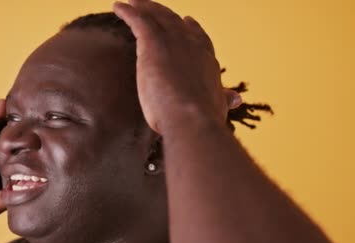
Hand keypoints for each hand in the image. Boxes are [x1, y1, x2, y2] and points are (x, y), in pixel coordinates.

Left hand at [114, 0, 238, 132]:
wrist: (190, 117)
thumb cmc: (202, 119)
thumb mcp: (217, 106)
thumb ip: (223, 99)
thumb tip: (236, 99)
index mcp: (207, 60)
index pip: (199, 38)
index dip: (191, 29)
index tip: (187, 21)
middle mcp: (192, 45)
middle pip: (175, 22)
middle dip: (164, 13)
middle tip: (153, 7)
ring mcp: (172, 41)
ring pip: (156, 17)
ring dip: (144, 8)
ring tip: (133, 3)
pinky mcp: (152, 43)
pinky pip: (138, 20)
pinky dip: (127, 11)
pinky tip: (118, 7)